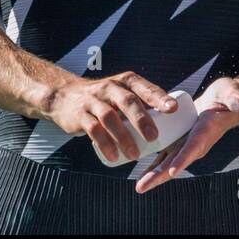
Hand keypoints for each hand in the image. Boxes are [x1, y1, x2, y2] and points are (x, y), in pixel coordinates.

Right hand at [47, 71, 178, 166]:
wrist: (65, 97)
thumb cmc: (104, 99)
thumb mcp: (121, 93)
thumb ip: (141, 103)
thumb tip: (172, 121)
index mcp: (125, 82)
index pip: (144, 88)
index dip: (159, 97)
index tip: (173, 109)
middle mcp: (110, 87)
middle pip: (128, 101)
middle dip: (142, 119)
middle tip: (154, 137)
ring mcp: (93, 100)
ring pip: (110, 117)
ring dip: (123, 137)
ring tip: (135, 155)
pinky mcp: (80, 114)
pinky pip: (93, 129)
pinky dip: (104, 144)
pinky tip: (113, 156)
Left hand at [134, 77, 238, 193]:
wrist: (225, 103)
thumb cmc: (229, 97)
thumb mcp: (232, 94)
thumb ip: (236, 99)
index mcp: (206, 131)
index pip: (194, 147)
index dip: (183, 159)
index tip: (172, 172)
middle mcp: (196, 142)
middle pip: (177, 161)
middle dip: (161, 175)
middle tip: (142, 187)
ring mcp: (187, 144)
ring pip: (169, 162)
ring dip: (154, 174)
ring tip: (139, 187)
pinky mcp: (180, 141)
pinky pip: (166, 155)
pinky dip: (154, 164)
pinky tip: (142, 174)